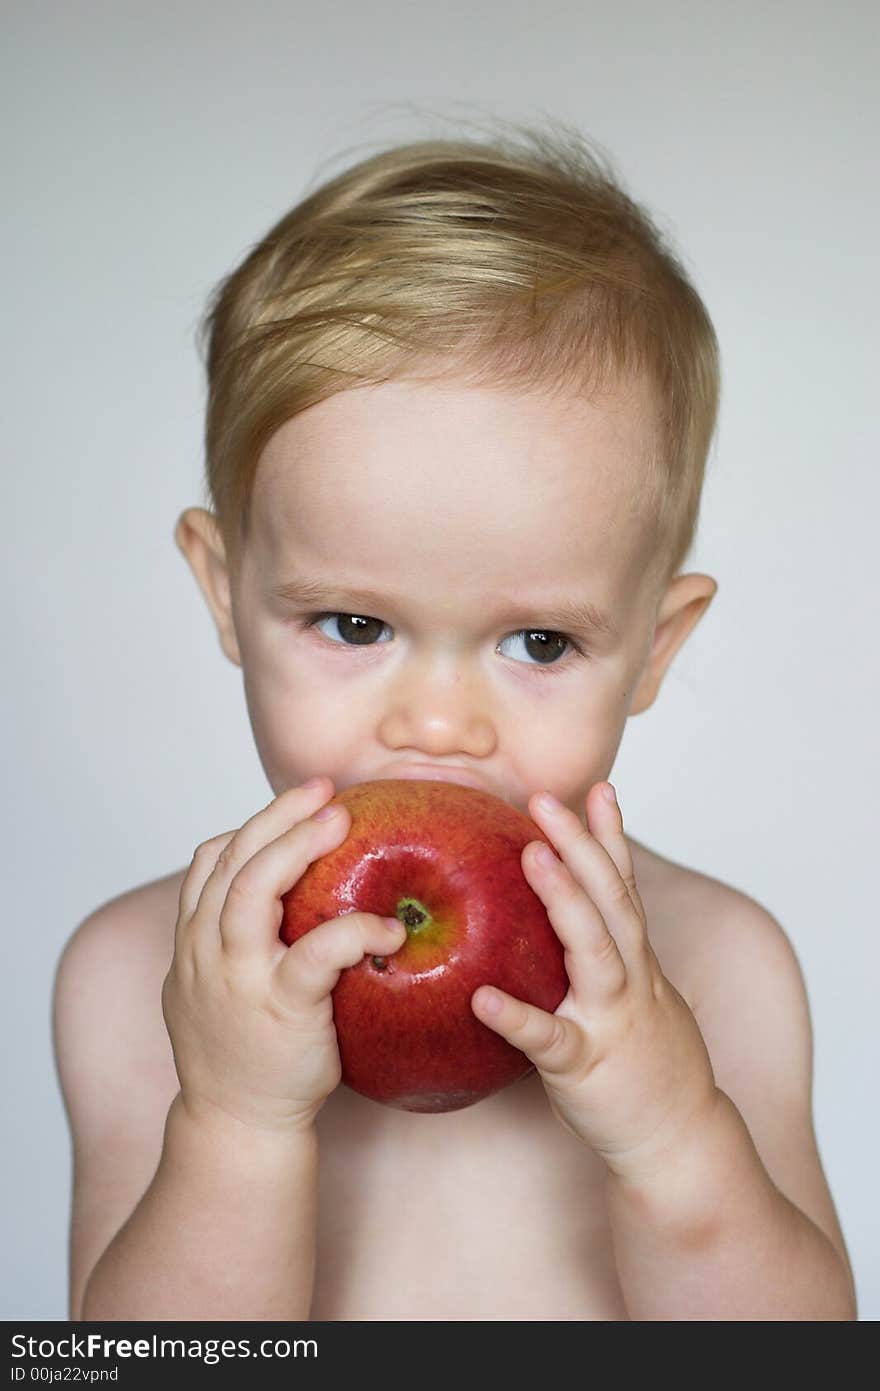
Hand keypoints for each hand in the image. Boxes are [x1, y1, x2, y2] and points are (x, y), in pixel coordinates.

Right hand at [161, 777, 406, 1135]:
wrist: (236, 1124)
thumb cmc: (241, 1052)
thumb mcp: (217, 986)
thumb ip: (236, 939)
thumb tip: (286, 894)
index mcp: (192, 942)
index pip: (209, 862)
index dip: (252, 825)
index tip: (296, 802)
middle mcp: (206, 952)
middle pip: (232, 860)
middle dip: (278, 817)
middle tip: (324, 790)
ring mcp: (238, 979)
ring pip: (254, 890)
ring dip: (297, 846)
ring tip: (341, 819)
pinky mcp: (280, 1009)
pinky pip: (315, 954)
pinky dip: (352, 930)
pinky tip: (388, 927)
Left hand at [470, 783, 718, 1180]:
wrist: (679, 1142)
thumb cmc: (646, 1066)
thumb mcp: (639, 998)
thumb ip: (610, 958)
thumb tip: (572, 920)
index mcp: (635, 963)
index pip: (623, 887)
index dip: (611, 837)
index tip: (599, 788)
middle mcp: (629, 980)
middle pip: (610, 901)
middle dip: (582, 846)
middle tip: (546, 800)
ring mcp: (611, 1019)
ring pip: (593, 951)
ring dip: (565, 901)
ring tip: (532, 857)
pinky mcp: (586, 1065)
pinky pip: (549, 1039)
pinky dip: (518, 1017)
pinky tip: (483, 999)